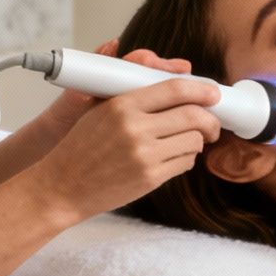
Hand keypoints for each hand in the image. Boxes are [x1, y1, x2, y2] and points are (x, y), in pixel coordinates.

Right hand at [30, 66, 222, 221]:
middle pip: (193, 115)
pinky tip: (175, 156)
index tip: (213, 93)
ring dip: (199, 140)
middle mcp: (135, 128)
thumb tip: (179, 88)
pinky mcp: (150, 178)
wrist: (62, 186)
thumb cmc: (82, 146)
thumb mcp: (100, 111)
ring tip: (191, 141)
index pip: (175, 89)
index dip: (201, 89)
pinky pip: (184, 163)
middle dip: (210, 119)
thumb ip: (135, 97)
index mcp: (122, 105)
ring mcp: (144, 155)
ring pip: (194, 141)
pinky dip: (187, 158)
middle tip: (213, 124)